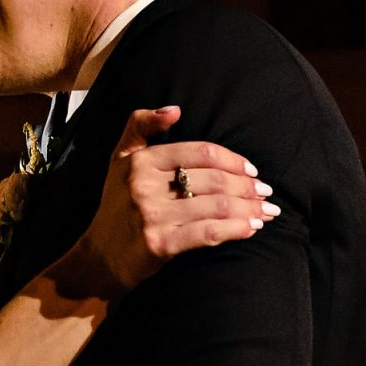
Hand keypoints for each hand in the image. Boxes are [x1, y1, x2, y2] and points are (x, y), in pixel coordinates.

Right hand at [74, 106, 274, 290]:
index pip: (201, 152)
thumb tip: (175, 109)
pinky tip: (251, 228)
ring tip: (265, 211)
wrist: (100, 256)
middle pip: (214, 180)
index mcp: (141, 160)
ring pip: (216, 206)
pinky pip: (208, 233)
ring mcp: (151, 215)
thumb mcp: (120, 159)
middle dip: (247, 186)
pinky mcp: (160, 244)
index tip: (251, 170)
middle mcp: (144, 185)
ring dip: (249, 208)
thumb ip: (140, 126)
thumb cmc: (118, 204)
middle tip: (265, 192)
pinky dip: (236, 229)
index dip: (233, 159)